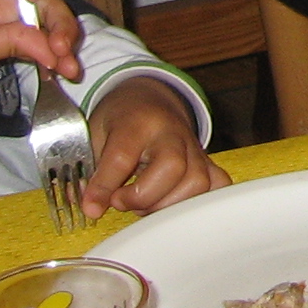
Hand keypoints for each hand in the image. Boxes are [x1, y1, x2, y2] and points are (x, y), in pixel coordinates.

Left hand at [83, 78, 227, 216]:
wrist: (149, 100)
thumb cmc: (120, 120)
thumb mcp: (95, 136)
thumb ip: (91, 172)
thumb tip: (89, 207)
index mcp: (137, 121)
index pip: (123, 156)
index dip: (105, 187)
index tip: (92, 207)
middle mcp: (172, 132)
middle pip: (172, 166)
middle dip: (142, 196)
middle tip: (121, 200)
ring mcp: (194, 147)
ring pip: (197, 182)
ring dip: (166, 204)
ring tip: (144, 203)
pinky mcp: (208, 161)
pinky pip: (217, 185)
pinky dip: (198, 202)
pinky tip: (172, 202)